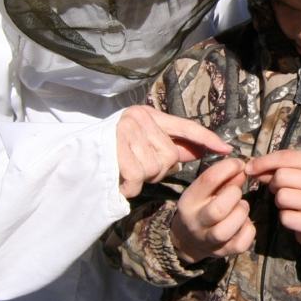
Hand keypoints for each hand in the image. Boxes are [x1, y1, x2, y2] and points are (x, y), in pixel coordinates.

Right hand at [116, 105, 231, 197]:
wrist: (73, 158)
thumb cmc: (112, 152)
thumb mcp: (143, 143)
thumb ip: (171, 145)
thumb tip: (202, 151)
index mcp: (148, 115)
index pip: (186, 126)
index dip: (207, 139)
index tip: (228, 150)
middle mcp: (138, 118)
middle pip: (170, 156)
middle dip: (159, 169)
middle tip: (137, 168)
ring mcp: (125, 132)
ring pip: (155, 168)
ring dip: (142, 178)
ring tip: (125, 171)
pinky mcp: (114, 150)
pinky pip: (138, 178)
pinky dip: (130, 186)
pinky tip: (119, 181)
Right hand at [171, 158, 254, 263]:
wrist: (188, 240)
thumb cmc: (200, 207)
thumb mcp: (203, 191)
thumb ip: (222, 179)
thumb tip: (243, 168)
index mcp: (189, 201)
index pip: (208, 180)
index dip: (229, 167)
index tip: (240, 164)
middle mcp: (196, 222)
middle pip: (218, 210)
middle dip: (234, 195)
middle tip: (237, 192)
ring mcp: (209, 240)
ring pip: (226, 230)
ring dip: (241, 213)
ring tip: (241, 207)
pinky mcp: (223, 252)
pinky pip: (240, 244)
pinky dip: (248, 230)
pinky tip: (244, 222)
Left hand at [246, 150, 300, 256]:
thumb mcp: (297, 175)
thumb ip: (277, 168)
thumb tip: (251, 167)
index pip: (287, 156)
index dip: (264, 161)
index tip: (250, 168)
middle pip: (282, 176)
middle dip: (274, 184)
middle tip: (279, 190)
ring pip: (282, 196)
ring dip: (279, 201)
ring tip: (289, 203)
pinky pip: (285, 217)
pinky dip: (284, 218)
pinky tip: (294, 217)